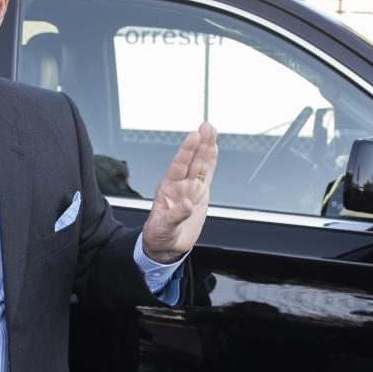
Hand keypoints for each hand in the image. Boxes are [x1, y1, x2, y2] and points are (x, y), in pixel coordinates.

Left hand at [142, 122, 217, 263]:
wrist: (165, 246)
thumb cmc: (159, 236)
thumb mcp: (162, 229)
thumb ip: (174, 216)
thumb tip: (187, 205)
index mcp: (168, 190)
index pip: (179, 166)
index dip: (186, 150)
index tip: (194, 136)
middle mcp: (180, 185)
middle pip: (192, 160)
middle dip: (200, 143)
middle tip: (207, 125)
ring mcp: (190, 188)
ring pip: (201, 164)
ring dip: (207, 147)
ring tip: (211, 130)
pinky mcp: (200, 194)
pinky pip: (207, 175)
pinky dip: (211, 162)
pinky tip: (214, 149)